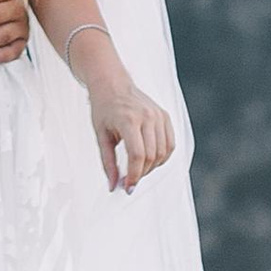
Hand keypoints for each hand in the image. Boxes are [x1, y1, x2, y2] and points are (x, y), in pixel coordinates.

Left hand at [83, 62, 177, 194]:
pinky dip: (162, 157)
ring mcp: (158, 115)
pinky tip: (150, 160)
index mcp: (129, 119)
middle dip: (141, 174)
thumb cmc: (103, 108)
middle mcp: (147, 116)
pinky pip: (170, 143)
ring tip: (137, 169)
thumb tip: (113, 186)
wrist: (112, 84)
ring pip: (163, 152)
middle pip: (151, 156)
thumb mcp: (101, 136)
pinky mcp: (165, 116)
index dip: (134, 175)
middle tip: (129, 181)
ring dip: (152, 167)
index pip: (137, 155)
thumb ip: (108, 162)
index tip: (127, 187)